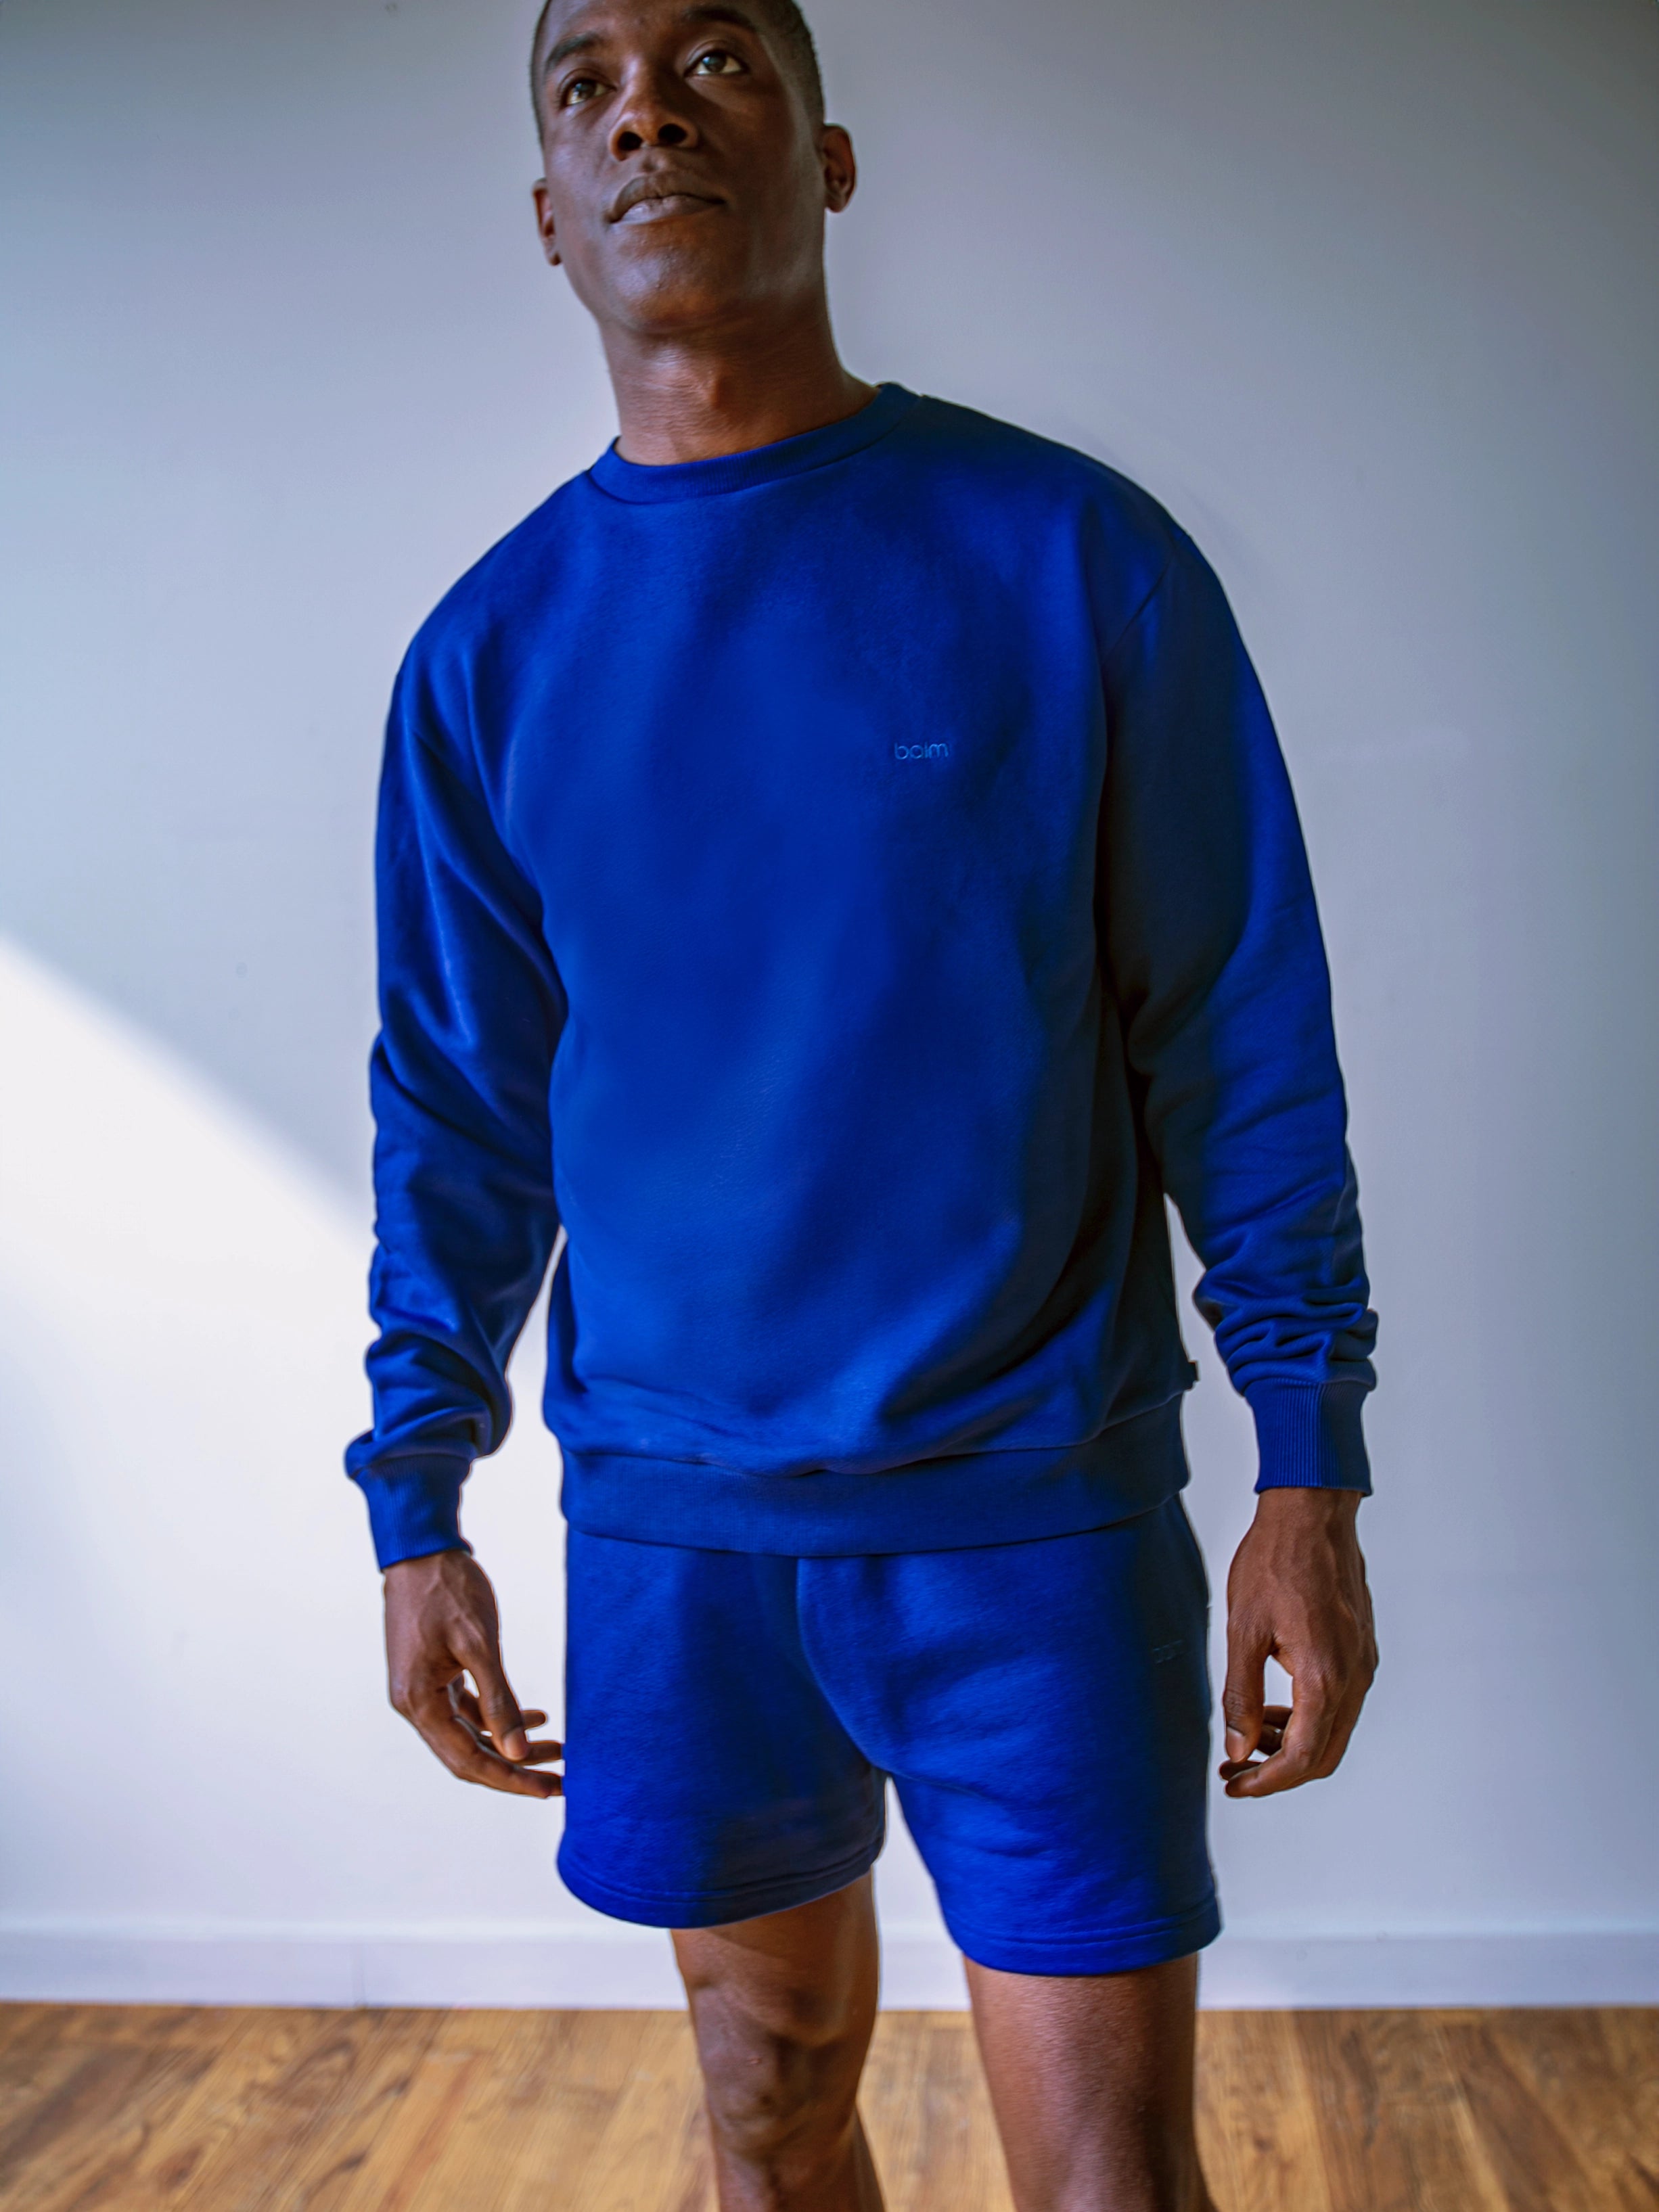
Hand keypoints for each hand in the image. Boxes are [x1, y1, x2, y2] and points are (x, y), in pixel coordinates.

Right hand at [384, 1549, 562, 1797]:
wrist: (420, 1549)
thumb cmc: (447, 1589)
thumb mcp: (478, 1643)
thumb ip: (498, 1700)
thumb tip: (517, 1752)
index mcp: (418, 1703)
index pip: (468, 1761)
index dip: (511, 1779)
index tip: (550, 1789)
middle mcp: (415, 1705)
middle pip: (469, 1756)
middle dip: (516, 1769)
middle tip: (561, 1780)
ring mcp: (423, 1691)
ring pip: (471, 1735)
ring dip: (512, 1744)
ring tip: (558, 1748)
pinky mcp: (434, 1675)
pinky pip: (468, 1710)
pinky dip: (500, 1717)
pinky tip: (537, 1716)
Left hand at [1219, 1488, 1375, 1798]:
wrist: (1313, 1513)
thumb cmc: (1275, 1562)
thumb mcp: (1244, 1630)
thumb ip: (1242, 1694)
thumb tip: (1238, 1746)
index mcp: (1325, 1678)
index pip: (1303, 1758)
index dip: (1267, 1782)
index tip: (1234, 1783)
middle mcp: (1354, 1678)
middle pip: (1324, 1756)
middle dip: (1279, 1770)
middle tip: (1236, 1766)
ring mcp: (1363, 1664)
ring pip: (1334, 1731)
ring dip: (1293, 1743)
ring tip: (1249, 1732)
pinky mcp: (1361, 1650)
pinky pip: (1340, 1703)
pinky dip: (1309, 1717)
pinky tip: (1275, 1703)